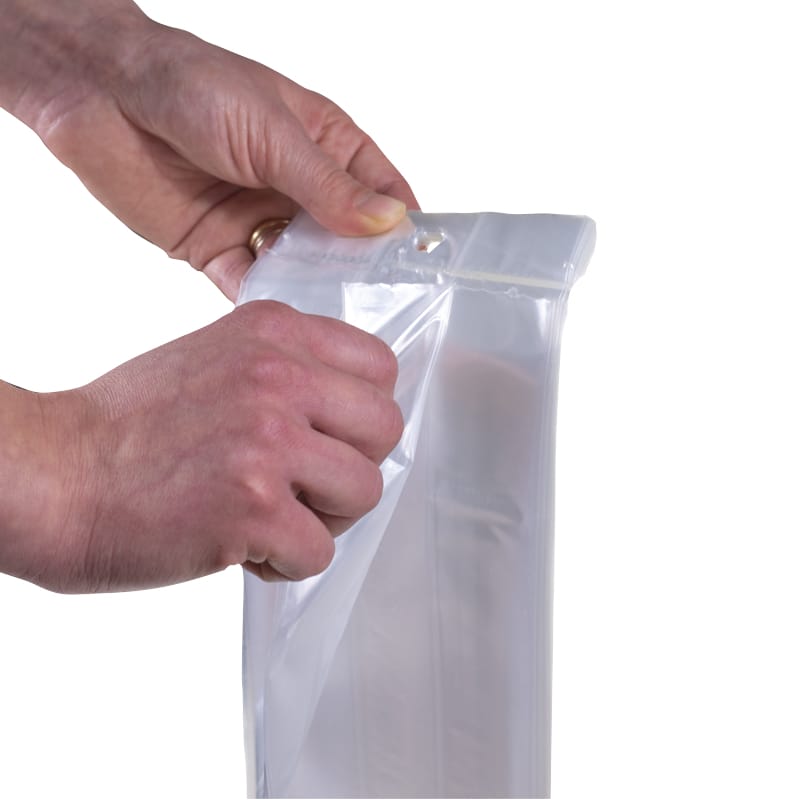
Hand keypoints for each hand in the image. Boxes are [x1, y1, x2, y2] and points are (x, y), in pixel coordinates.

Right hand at [0, 301, 402, 591]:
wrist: (50, 472)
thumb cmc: (126, 426)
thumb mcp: (217, 358)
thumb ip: (287, 370)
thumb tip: (347, 409)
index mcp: (273, 331)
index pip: (379, 368)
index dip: (360, 415)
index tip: (331, 439)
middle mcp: (278, 376)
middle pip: (385, 429)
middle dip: (351, 467)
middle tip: (305, 487)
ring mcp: (268, 441)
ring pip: (366, 491)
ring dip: (324, 518)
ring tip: (273, 518)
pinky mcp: (253, 508)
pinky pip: (320, 552)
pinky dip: (287, 563)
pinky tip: (245, 547)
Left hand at [1, 2, 417, 298]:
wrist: (99, 97)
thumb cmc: (190, 86)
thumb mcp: (272, 130)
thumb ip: (327, 184)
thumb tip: (388, 222)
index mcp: (326, 147)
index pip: (383, 194)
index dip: (405, 230)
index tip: (424, 269)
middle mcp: (300, 191)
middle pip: (348, 243)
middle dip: (365, 273)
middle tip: (387, 309)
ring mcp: (263, 225)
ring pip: (306, 271)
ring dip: (320, 293)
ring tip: (342, 324)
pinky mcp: (222, 252)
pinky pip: (256, 287)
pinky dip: (271, 305)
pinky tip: (288, 323)